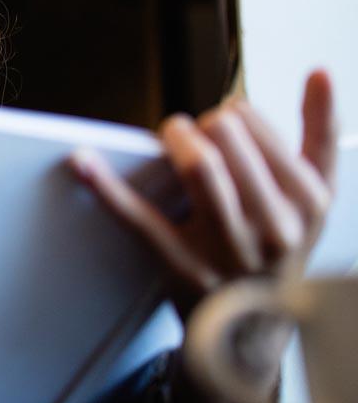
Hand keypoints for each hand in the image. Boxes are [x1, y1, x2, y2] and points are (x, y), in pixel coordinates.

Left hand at [69, 69, 337, 402]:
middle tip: (194, 132)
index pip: (261, 128)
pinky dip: (107, 186)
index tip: (225, 120)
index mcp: (309, 200)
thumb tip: (320, 70)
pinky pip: (140, 219)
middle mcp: (276, 225)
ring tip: (172, 134)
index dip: (233, 114)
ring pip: (200, 169)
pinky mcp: (181, 266)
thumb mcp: (312, 196)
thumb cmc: (276, 247)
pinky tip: (82, 160)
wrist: (252, 331)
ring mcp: (228, 248)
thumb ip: (319, 133)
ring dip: (176, 138)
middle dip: (203, 124)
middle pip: (228, 143)